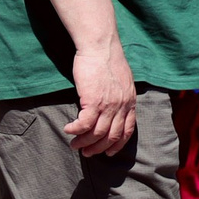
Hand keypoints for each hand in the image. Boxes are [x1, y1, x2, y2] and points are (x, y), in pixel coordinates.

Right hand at [62, 34, 137, 156]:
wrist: (100, 46)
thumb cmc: (108, 58)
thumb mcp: (123, 79)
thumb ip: (120, 94)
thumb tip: (114, 105)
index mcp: (130, 102)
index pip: (127, 131)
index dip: (117, 144)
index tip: (109, 152)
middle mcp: (122, 106)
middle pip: (111, 136)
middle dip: (99, 148)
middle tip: (87, 153)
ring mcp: (108, 105)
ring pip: (97, 133)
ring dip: (84, 142)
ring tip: (74, 145)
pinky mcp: (93, 101)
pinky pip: (84, 124)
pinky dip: (75, 130)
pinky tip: (68, 130)